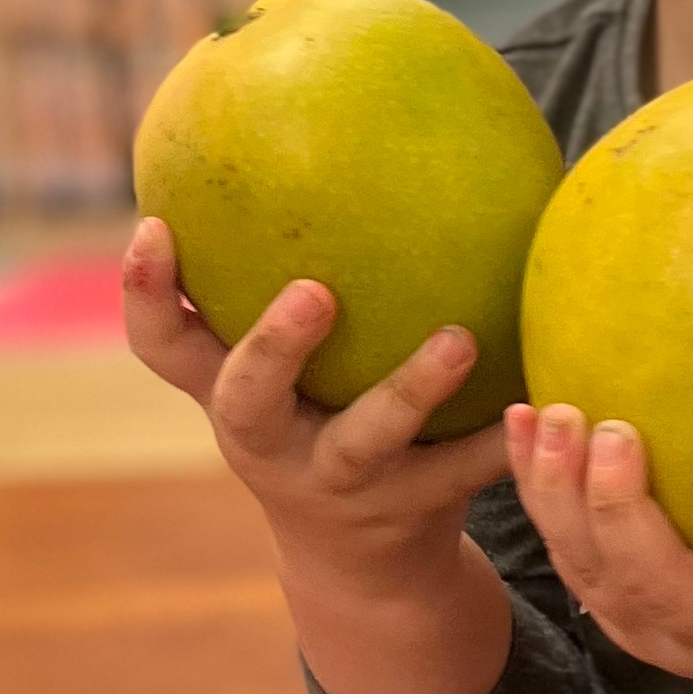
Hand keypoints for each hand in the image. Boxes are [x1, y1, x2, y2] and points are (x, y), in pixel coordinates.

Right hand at [124, 217, 508, 591]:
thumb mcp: (293, 368)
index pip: (163, 346)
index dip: (146, 292)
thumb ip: (297, 274)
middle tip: (315, 290)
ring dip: (409, 390)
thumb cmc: (324, 418)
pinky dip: (500, 440)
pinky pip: (462, 473)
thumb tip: (333, 128)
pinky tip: (546, 399)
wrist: (360, 564)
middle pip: (248, 397)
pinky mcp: (409, 513)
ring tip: (460, 340)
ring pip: (364, 443)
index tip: (154, 226)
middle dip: (274, 344)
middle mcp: (268, 442)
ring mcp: (337, 484)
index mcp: (231, 396)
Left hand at [504, 395, 692, 689]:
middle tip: (614, 432)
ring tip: (557, 418)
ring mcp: (651, 627)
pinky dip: (535, 489)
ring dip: (564, 499)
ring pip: (594, 575)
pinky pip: (560, 551)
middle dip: (626, 516)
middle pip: (660, 594)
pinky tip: (523, 420)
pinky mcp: (607, 604)